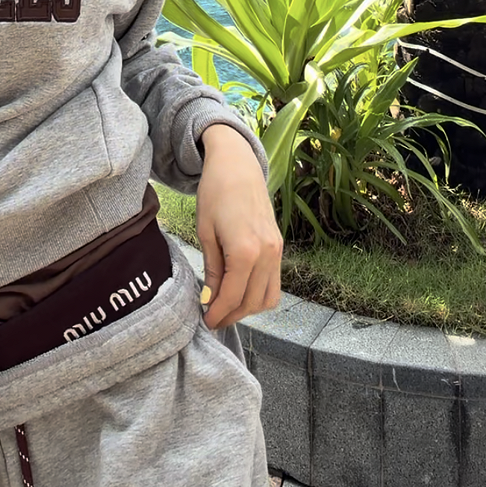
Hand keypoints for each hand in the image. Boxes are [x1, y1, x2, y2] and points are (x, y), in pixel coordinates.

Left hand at [195, 124, 282, 329]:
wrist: (237, 164)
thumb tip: (210, 299)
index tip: (206, 321)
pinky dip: (259, 294)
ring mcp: (277, 250)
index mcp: (245, 250)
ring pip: (268, 298)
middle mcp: (267, 254)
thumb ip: (212, 269)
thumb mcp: (206, 232)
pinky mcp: (279, 246)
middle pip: (252, 302)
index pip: (233, 297)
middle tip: (213, 318)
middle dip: (232, 315)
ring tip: (226, 306)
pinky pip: (275, 283)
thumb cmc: (215, 193)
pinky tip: (241, 290)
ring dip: (248, 308)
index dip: (218, 314)